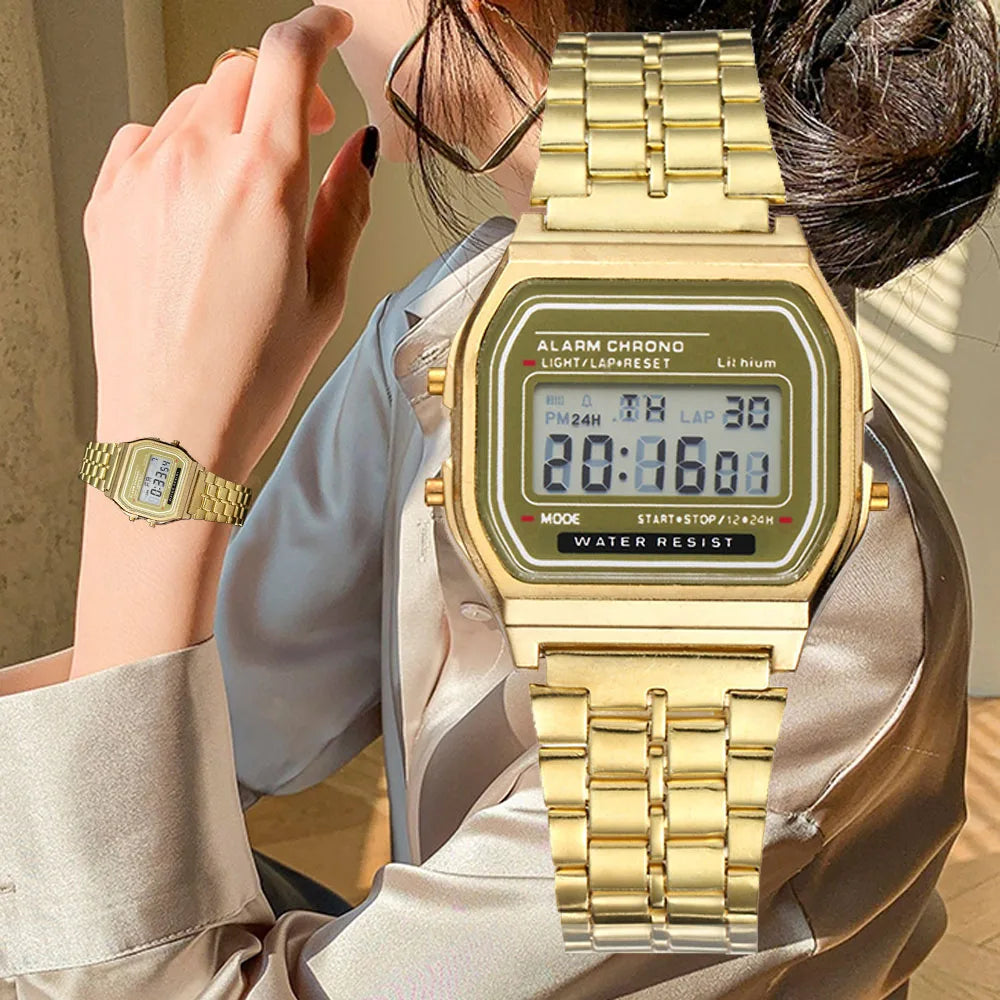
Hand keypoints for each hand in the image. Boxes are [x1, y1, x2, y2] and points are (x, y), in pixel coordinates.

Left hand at [82, 4, 373, 481]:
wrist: (172, 431)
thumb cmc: (251, 377)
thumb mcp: (326, 292)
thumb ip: (347, 206)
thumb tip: (356, 154)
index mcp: (265, 180)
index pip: (287, 56)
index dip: (317, 27)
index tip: (331, 29)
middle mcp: (196, 163)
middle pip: (239, 71)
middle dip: (279, 87)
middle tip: (302, 131)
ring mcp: (141, 178)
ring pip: (191, 103)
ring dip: (228, 122)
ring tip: (248, 183)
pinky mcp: (107, 202)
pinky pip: (146, 139)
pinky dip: (177, 147)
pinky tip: (197, 197)